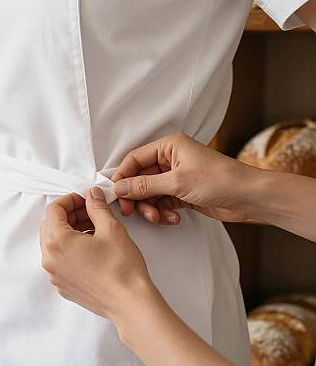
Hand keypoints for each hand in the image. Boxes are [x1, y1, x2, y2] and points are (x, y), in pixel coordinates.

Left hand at [39, 187, 152, 320]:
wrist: (129, 303)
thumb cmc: (121, 268)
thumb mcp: (110, 228)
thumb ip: (97, 207)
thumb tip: (92, 195)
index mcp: (57, 241)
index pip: (53, 210)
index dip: (70, 200)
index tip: (85, 199)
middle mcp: (50, 260)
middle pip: (50, 226)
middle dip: (69, 215)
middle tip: (90, 212)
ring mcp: (55, 275)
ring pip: (54, 244)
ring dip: (69, 231)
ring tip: (94, 228)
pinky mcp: (63, 286)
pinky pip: (59, 260)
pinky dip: (70, 249)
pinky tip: (91, 247)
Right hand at [112, 133, 255, 223]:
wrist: (250, 197)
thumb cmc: (220, 180)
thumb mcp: (177, 182)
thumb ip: (145, 186)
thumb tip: (119, 187)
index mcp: (168, 146)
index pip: (135, 159)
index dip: (123, 176)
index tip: (115, 194)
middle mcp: (170, 159)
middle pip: (140, 179)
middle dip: (137, 197)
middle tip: (130, 211)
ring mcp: (176, 177)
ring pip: (149, 194)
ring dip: (150, 208)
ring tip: (159, 217)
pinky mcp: (181, 193)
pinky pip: (161, 202)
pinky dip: (163, 212)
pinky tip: (173, 218)